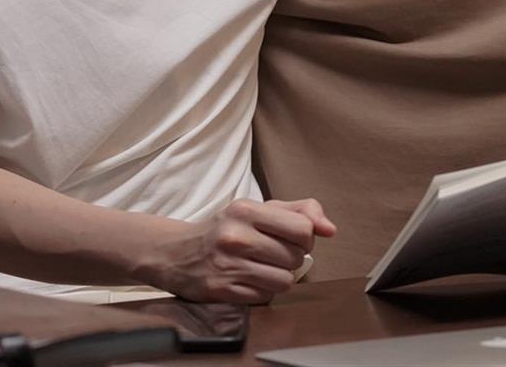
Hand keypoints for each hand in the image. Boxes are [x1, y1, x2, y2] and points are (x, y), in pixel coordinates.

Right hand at [144, 198, 334, 304]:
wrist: (175, 253)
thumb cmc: (225, 229)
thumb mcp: (257, 209)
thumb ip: (299, 211)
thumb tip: (330, 229)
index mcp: (246, 210)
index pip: (302, 229)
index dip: (306, 238)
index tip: (294, 239)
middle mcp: (236, 236)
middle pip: (295, 257)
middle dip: (291, 258)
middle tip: (273, 253)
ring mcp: (228, 265)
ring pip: (284, 280)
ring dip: (279, 277)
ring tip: (262, 267)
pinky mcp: (223, 290)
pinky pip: (265, 297)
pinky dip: (263, 290)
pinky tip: (248, 279)